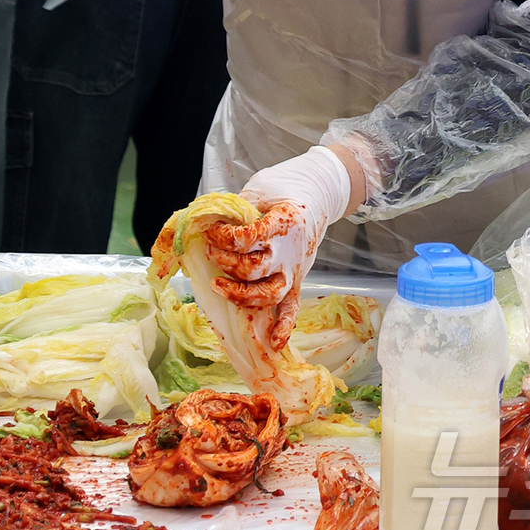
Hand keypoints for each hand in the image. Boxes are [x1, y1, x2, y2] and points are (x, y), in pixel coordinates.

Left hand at [203, 146, 355, 348]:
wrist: (320, 192)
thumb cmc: (286, 186)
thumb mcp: (261, 187)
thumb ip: (240, 207)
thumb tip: (209, 220)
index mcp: (282, 223)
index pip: (248, 237)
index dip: (224, 237)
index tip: (210, 230)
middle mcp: (288, 250)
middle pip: (253, 269)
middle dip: (226, 263)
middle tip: (211, 251)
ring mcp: (294, 268)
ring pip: (269, 294)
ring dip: (241, 295)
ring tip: (217, 286)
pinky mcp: (297, 279)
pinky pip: (293, 309)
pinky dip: (285, 327)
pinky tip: (275, 343)